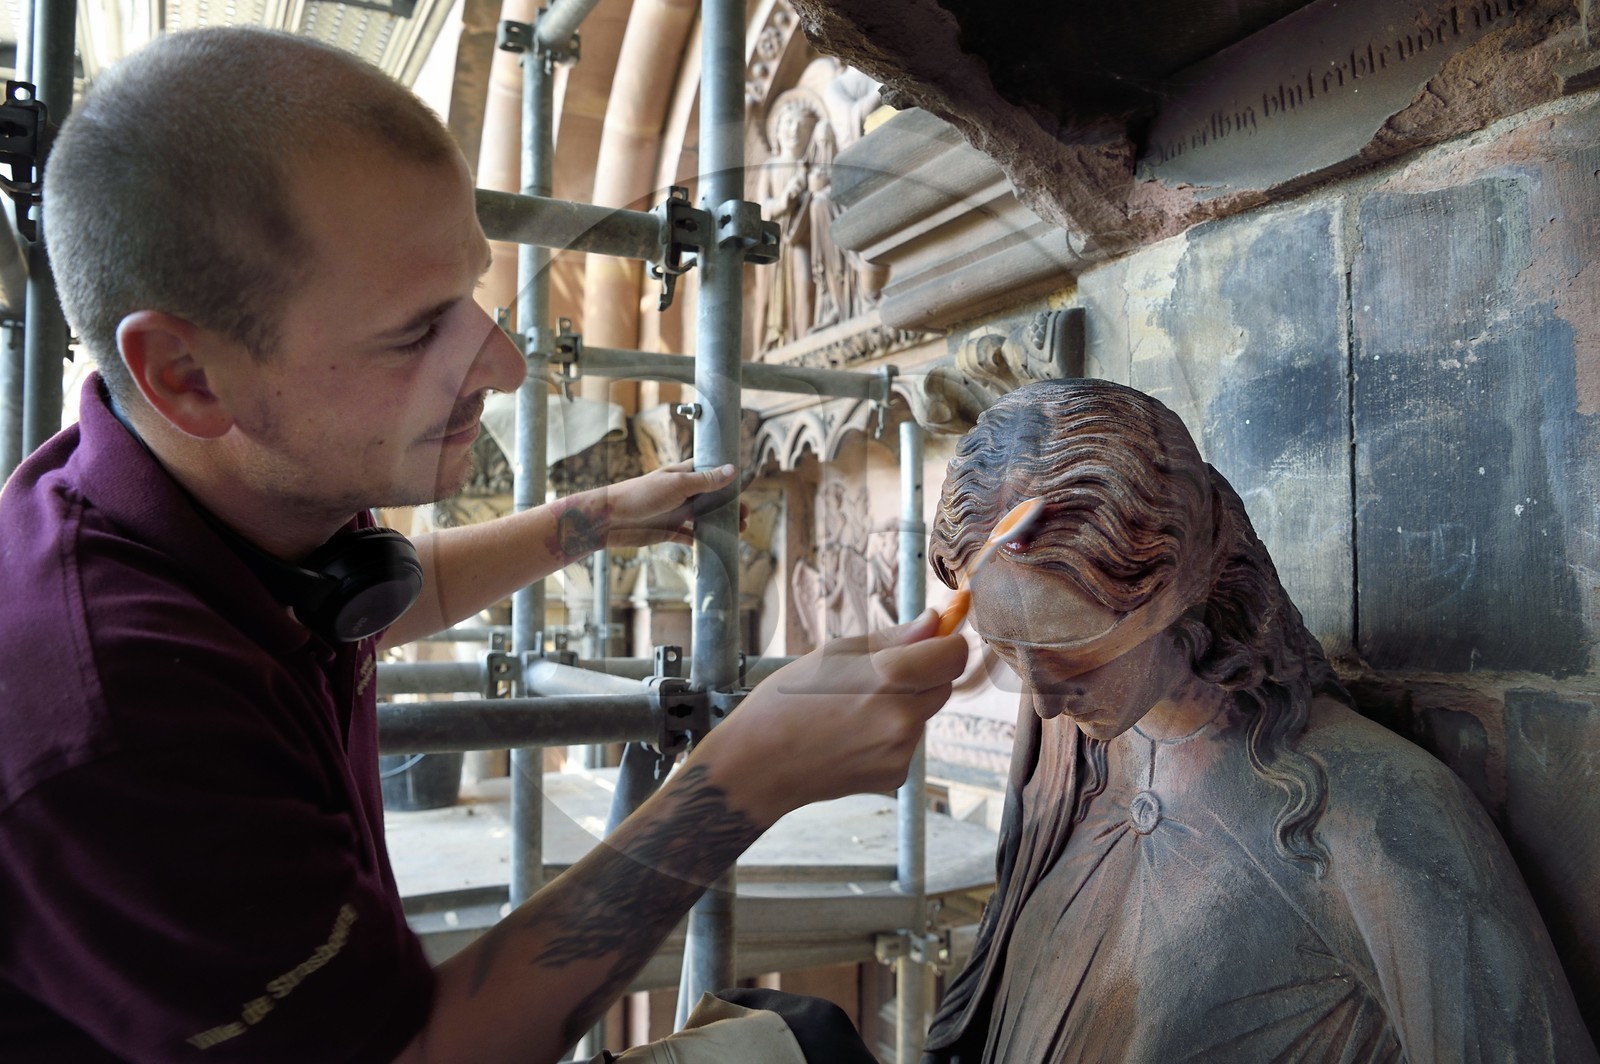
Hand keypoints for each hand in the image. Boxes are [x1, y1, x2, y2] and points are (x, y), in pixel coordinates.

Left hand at [551, 462, 741, 557]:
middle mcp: (682, 492)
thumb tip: (733, 471)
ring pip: (705, 518)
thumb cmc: (641, 495)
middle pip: (712, 498)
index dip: (728, 480)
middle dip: (730, 507)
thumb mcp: (677, 486)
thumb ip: (705, 481)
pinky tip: (718, 545)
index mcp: (684, 475)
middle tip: (745, 517)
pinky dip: (704, 540)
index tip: (744, 489)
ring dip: (721, 524)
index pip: (711, 473)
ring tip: (739, 532)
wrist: (612, 520)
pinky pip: (692, 536)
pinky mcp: (670, 531)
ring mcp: (677, 512)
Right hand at [692, 609, 967, 827]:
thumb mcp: (834, 654)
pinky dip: (891, 735)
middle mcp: (903, 717)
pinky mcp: (896, 775)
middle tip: (880, 674)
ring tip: (854, 709)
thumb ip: (893, 639)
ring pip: (924, 714)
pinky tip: (853, 737)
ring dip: (905, 705)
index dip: (947, 643)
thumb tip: (934, 622)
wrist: (759, 765)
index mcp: (890, 677)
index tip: (935, 639)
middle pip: (944, 684)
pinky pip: (908, 743)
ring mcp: (902, 750)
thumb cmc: (786, 701)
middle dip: (925, 674)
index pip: (955, 655)